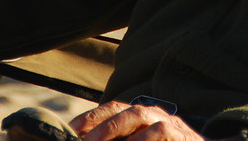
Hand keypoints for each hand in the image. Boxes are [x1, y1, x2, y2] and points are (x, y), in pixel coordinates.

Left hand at [69, 100, 210, 140]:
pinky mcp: (179, 135)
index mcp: (140, 116)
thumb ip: (124, 140)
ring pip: (137, 115)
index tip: (68, 132)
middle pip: (120, 110)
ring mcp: (166, 122)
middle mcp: (152, 114)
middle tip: (77, 140)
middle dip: (96, 125)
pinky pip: (158, 132)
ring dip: (113, 128)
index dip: (89, 118)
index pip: (111, 109)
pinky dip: (142, 139)